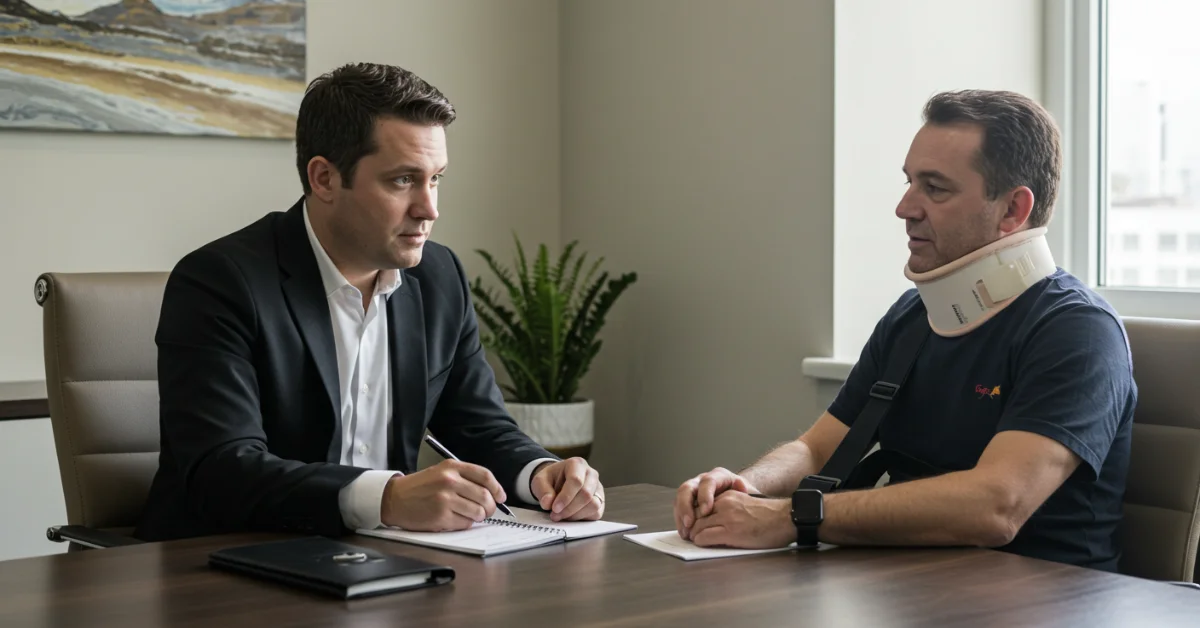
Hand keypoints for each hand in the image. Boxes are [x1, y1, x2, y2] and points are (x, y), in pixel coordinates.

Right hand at [380, 460, 505, 530]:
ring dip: (479, 516)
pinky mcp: (441, 517)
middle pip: (485, 496)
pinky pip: (465, 523)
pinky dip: (465, 523)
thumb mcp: (441, 472)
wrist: (395, 499)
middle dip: (491, 507)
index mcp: (452, 467)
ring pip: (478, 512)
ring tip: (471, 515)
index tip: (501, 497)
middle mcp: (450, 481)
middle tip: (488, 510)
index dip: (497, 488)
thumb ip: (464, 478)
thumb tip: (491, 493)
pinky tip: (456, 519)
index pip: (485, 476)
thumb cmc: (419, 487)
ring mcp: (445, 499)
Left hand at [530, 458, 603, 521]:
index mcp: (577, 464)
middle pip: (586, 494)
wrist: (558, 482)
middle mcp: (591, 474)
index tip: (554, 508)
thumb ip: (543, 491)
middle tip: (555, 515)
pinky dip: (582, 518)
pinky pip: (596, 513)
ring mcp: (598, 488)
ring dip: (575, 515)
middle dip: (569, 508)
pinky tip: (570, 516)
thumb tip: (548, 503)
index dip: (565, 497)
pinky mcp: (601, 501)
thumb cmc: (551, 480)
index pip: (576, 480)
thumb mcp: (540, 481)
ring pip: (593, 504)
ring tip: (561, 516)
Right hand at [674, 467, 758, 539]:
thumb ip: (745, 492)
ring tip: (686, 532)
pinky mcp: (689, 502)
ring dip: (680, 516)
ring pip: (680, 498)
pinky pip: (679, 509)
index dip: (704, 496)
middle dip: (686, 506)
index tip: (706, 511)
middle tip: (690, 523)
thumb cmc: (746, 498)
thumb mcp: (749, 493)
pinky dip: (680, 521)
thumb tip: (741, 487)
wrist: (743, 500)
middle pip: (687, 488)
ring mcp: (694, 491)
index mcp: (718, 476)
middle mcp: (702, 481)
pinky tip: (684, 532)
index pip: (707, 482)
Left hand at [689, 491, 794, 548]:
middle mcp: (724, 504)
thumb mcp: (743, 505)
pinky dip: (700, 542)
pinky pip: (704, 536)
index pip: (701, 505)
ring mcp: (726, 517)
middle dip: (691, 527)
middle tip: (689, 536)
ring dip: (694, 535)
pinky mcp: (730, 531)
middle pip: (696, 515)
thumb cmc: (769, 517)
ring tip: (695, 541)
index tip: (693, 525)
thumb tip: (711, 523)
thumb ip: (728, 509)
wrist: (786, 519)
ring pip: (697, 526)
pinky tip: (703, 544)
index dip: (695, 517)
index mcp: (728, 496)